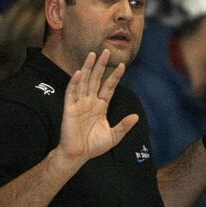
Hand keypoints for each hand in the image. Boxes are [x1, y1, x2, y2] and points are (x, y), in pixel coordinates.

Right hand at [56, 50, 138, 164]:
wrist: (77, 156)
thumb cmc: (94, 146)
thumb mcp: (113, 136)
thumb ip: (124, 126)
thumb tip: (136, 116)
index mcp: (100, 106)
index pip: (108, 87)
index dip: (115, 76)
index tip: (122, 65)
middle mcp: (90, 102)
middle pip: (96, 79)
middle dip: (101, 65)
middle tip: (106, 50)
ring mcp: (79, 104)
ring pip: (84, 81)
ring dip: (88, 68)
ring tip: (92, 54)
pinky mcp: (69, 109)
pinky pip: (71, 93)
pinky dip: (74, 82)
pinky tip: (79, 72)